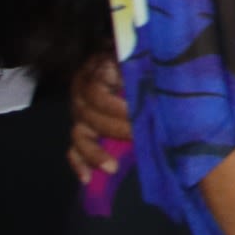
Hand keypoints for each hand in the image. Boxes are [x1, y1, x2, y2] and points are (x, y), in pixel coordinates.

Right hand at [68, 55, 130, 182]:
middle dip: (115, 130)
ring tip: (113, 167)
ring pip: (80, 136)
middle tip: (139, 137)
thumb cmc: (134, 58)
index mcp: (94, 73)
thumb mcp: (136, 55)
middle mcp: (80, 95)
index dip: (116, 105)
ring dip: (95, 153)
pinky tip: (88, 178)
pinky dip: (79, 164)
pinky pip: (73, 150)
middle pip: (90, 117)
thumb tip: (162, 76)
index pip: (97, 91)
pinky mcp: (80, 131)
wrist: (115, 59)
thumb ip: (142, 65)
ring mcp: (78, 115)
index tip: (137, 113)